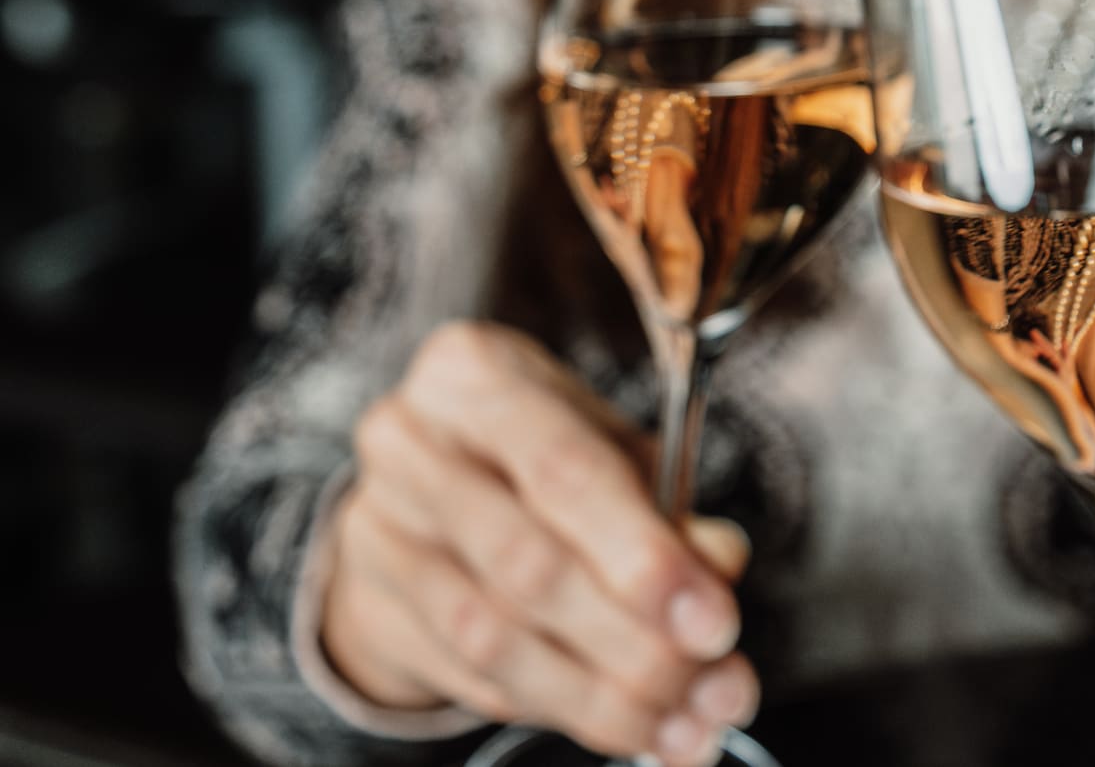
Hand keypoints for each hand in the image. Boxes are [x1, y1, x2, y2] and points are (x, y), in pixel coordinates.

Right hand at [321, 321, 756, 764]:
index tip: (714, 623)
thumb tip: (719, 565)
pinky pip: (474, 679)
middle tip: (714, 686)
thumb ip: (668, 506)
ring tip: (685, 725)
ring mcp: (376, 531)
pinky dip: (563, 708)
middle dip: (635, 642)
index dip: (645, 557)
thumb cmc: (538, 454)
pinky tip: (628, 724)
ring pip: (496, 638)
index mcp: (474, 374)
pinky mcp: (370, 610)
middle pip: (529, 566)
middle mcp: (409, 444)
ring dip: (604, 697)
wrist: (421, 491)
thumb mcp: (611, 451)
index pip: (565, 473)